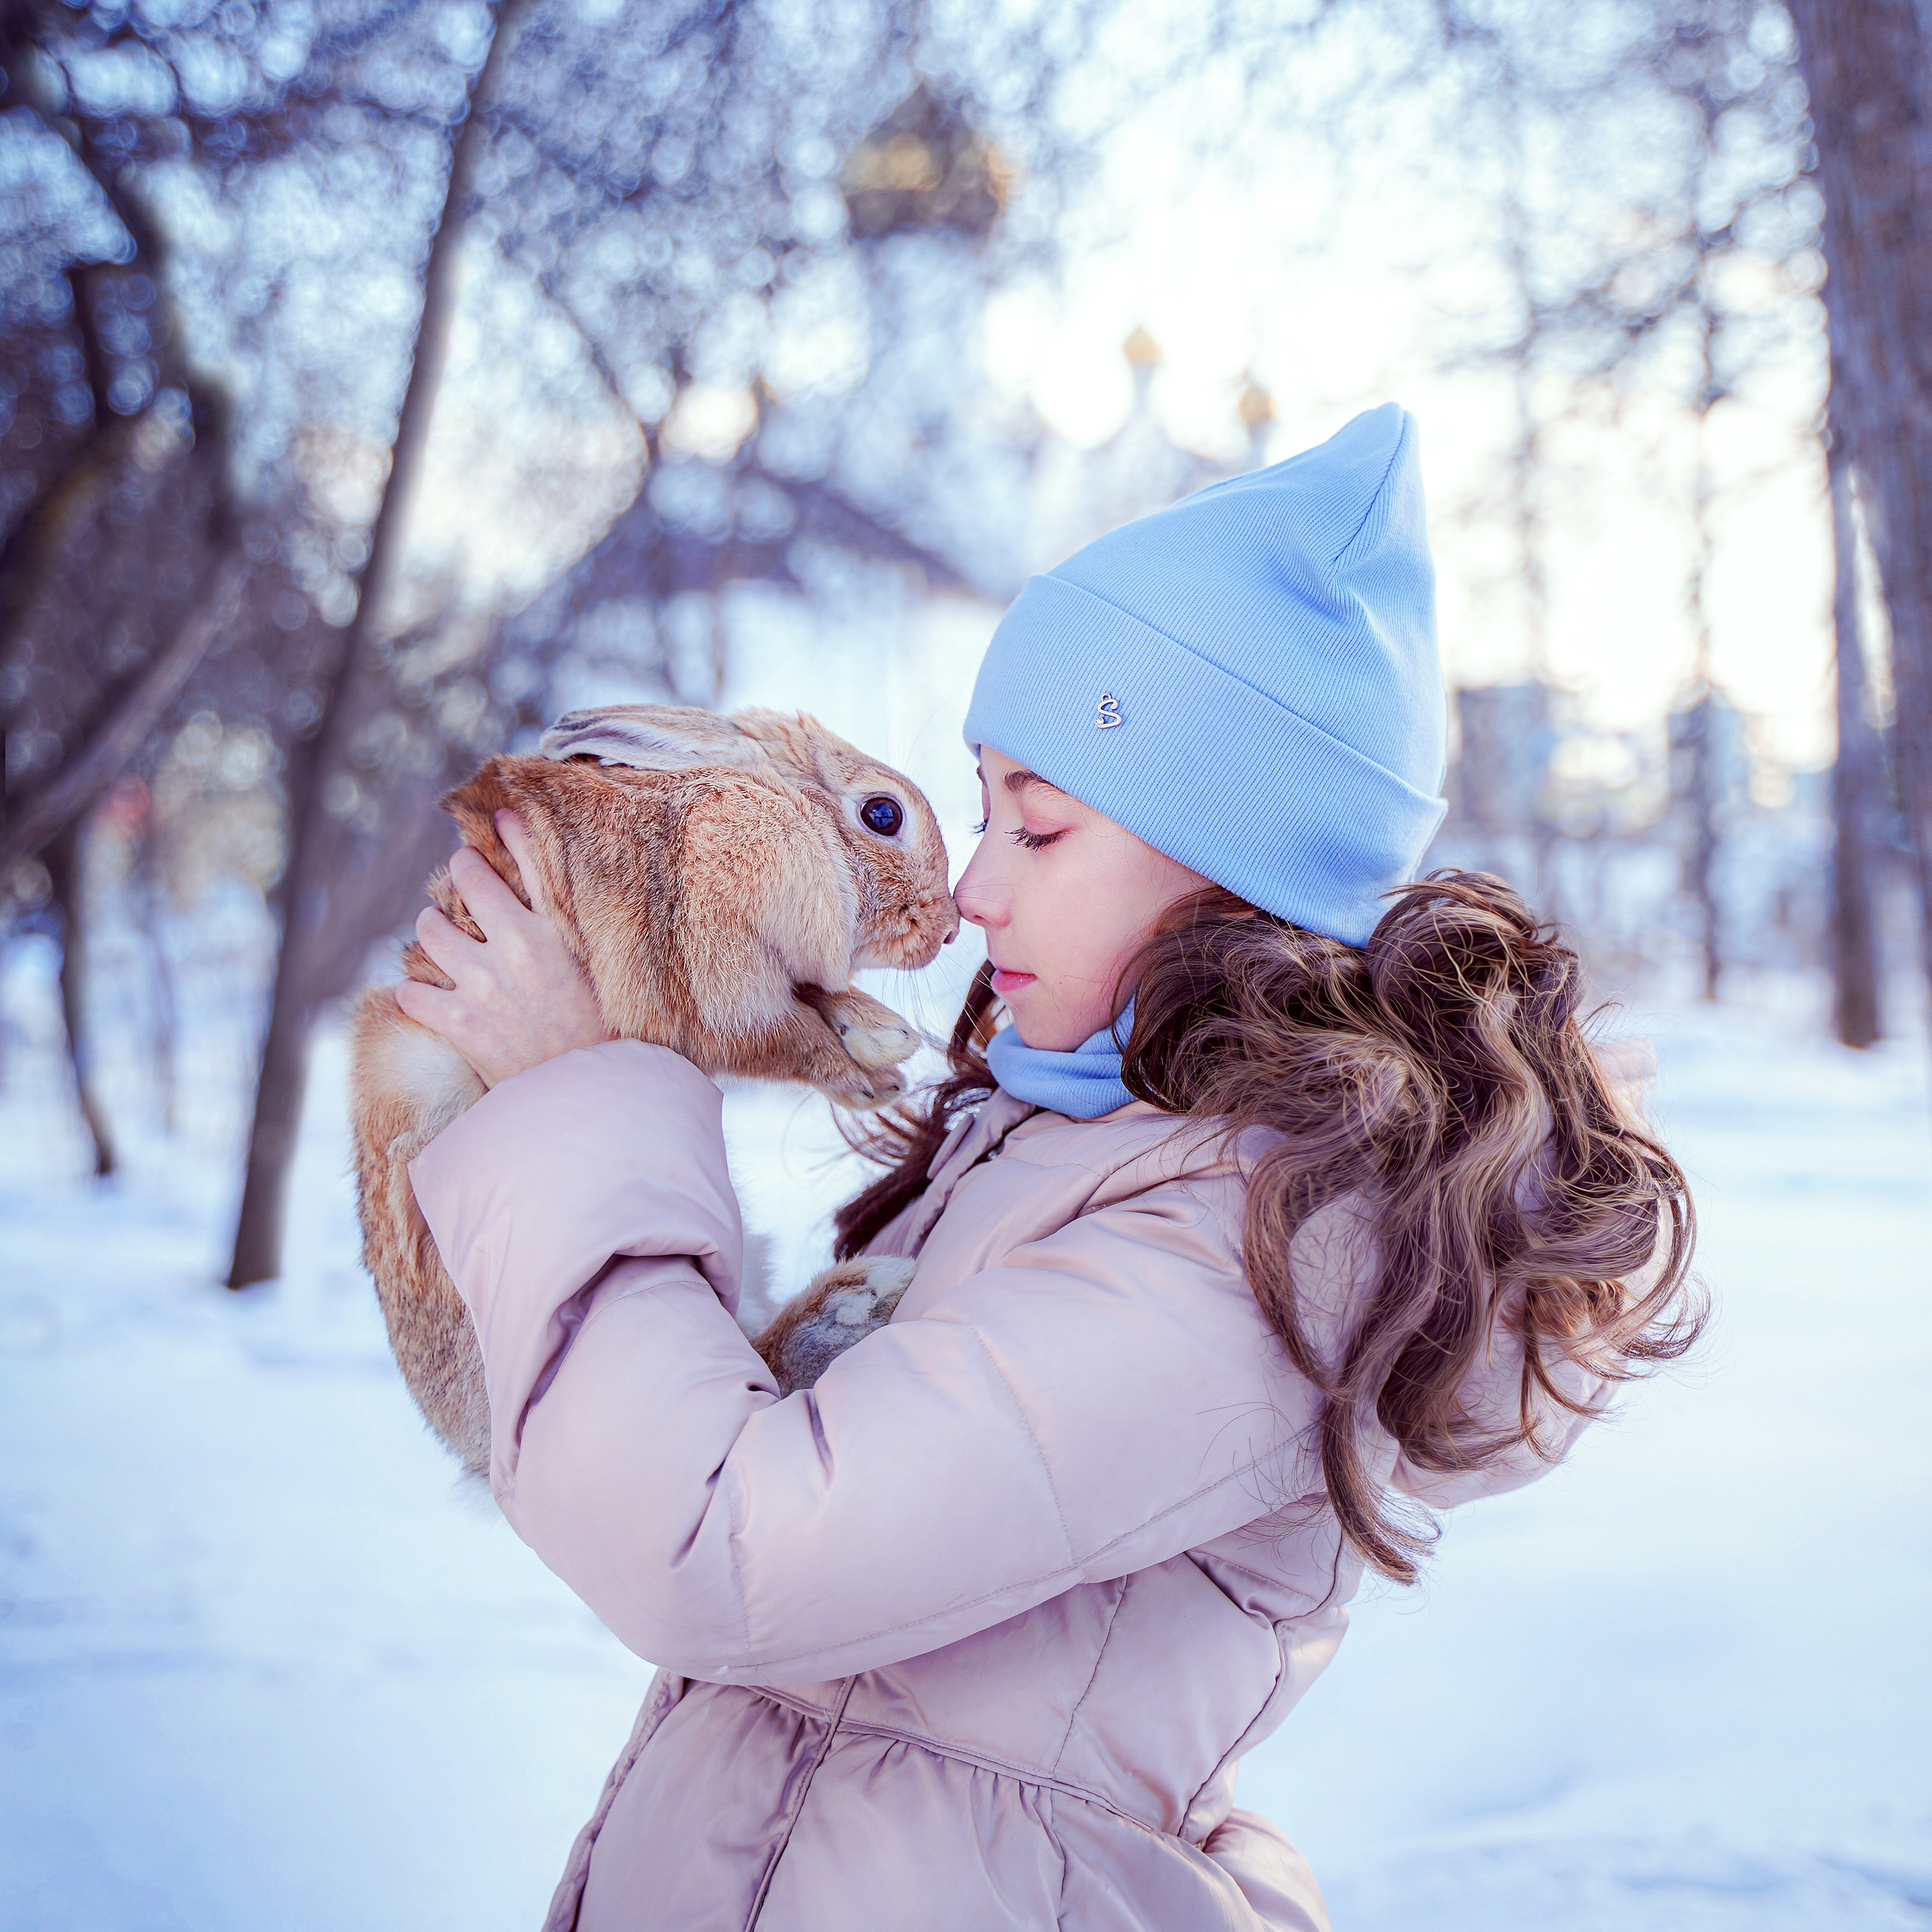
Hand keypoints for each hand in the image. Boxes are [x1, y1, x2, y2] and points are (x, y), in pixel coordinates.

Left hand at [394, 810, 612, 1087]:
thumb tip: (555, 885)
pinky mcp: (461, 1024)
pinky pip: (411, 993)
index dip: (507, 831)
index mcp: (559, 931)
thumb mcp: (601, 968)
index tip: (497, 821)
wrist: (591, 1096)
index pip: (528, 857)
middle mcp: (518, 949)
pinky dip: (414, 991)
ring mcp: (483, 986)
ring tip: (441, 932)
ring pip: (430, 929)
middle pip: (468, 880)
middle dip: (460, 872)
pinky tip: (428, 993)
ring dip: (432, 926)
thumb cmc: (607, 1032)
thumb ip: (576, 924)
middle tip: (462, 878)